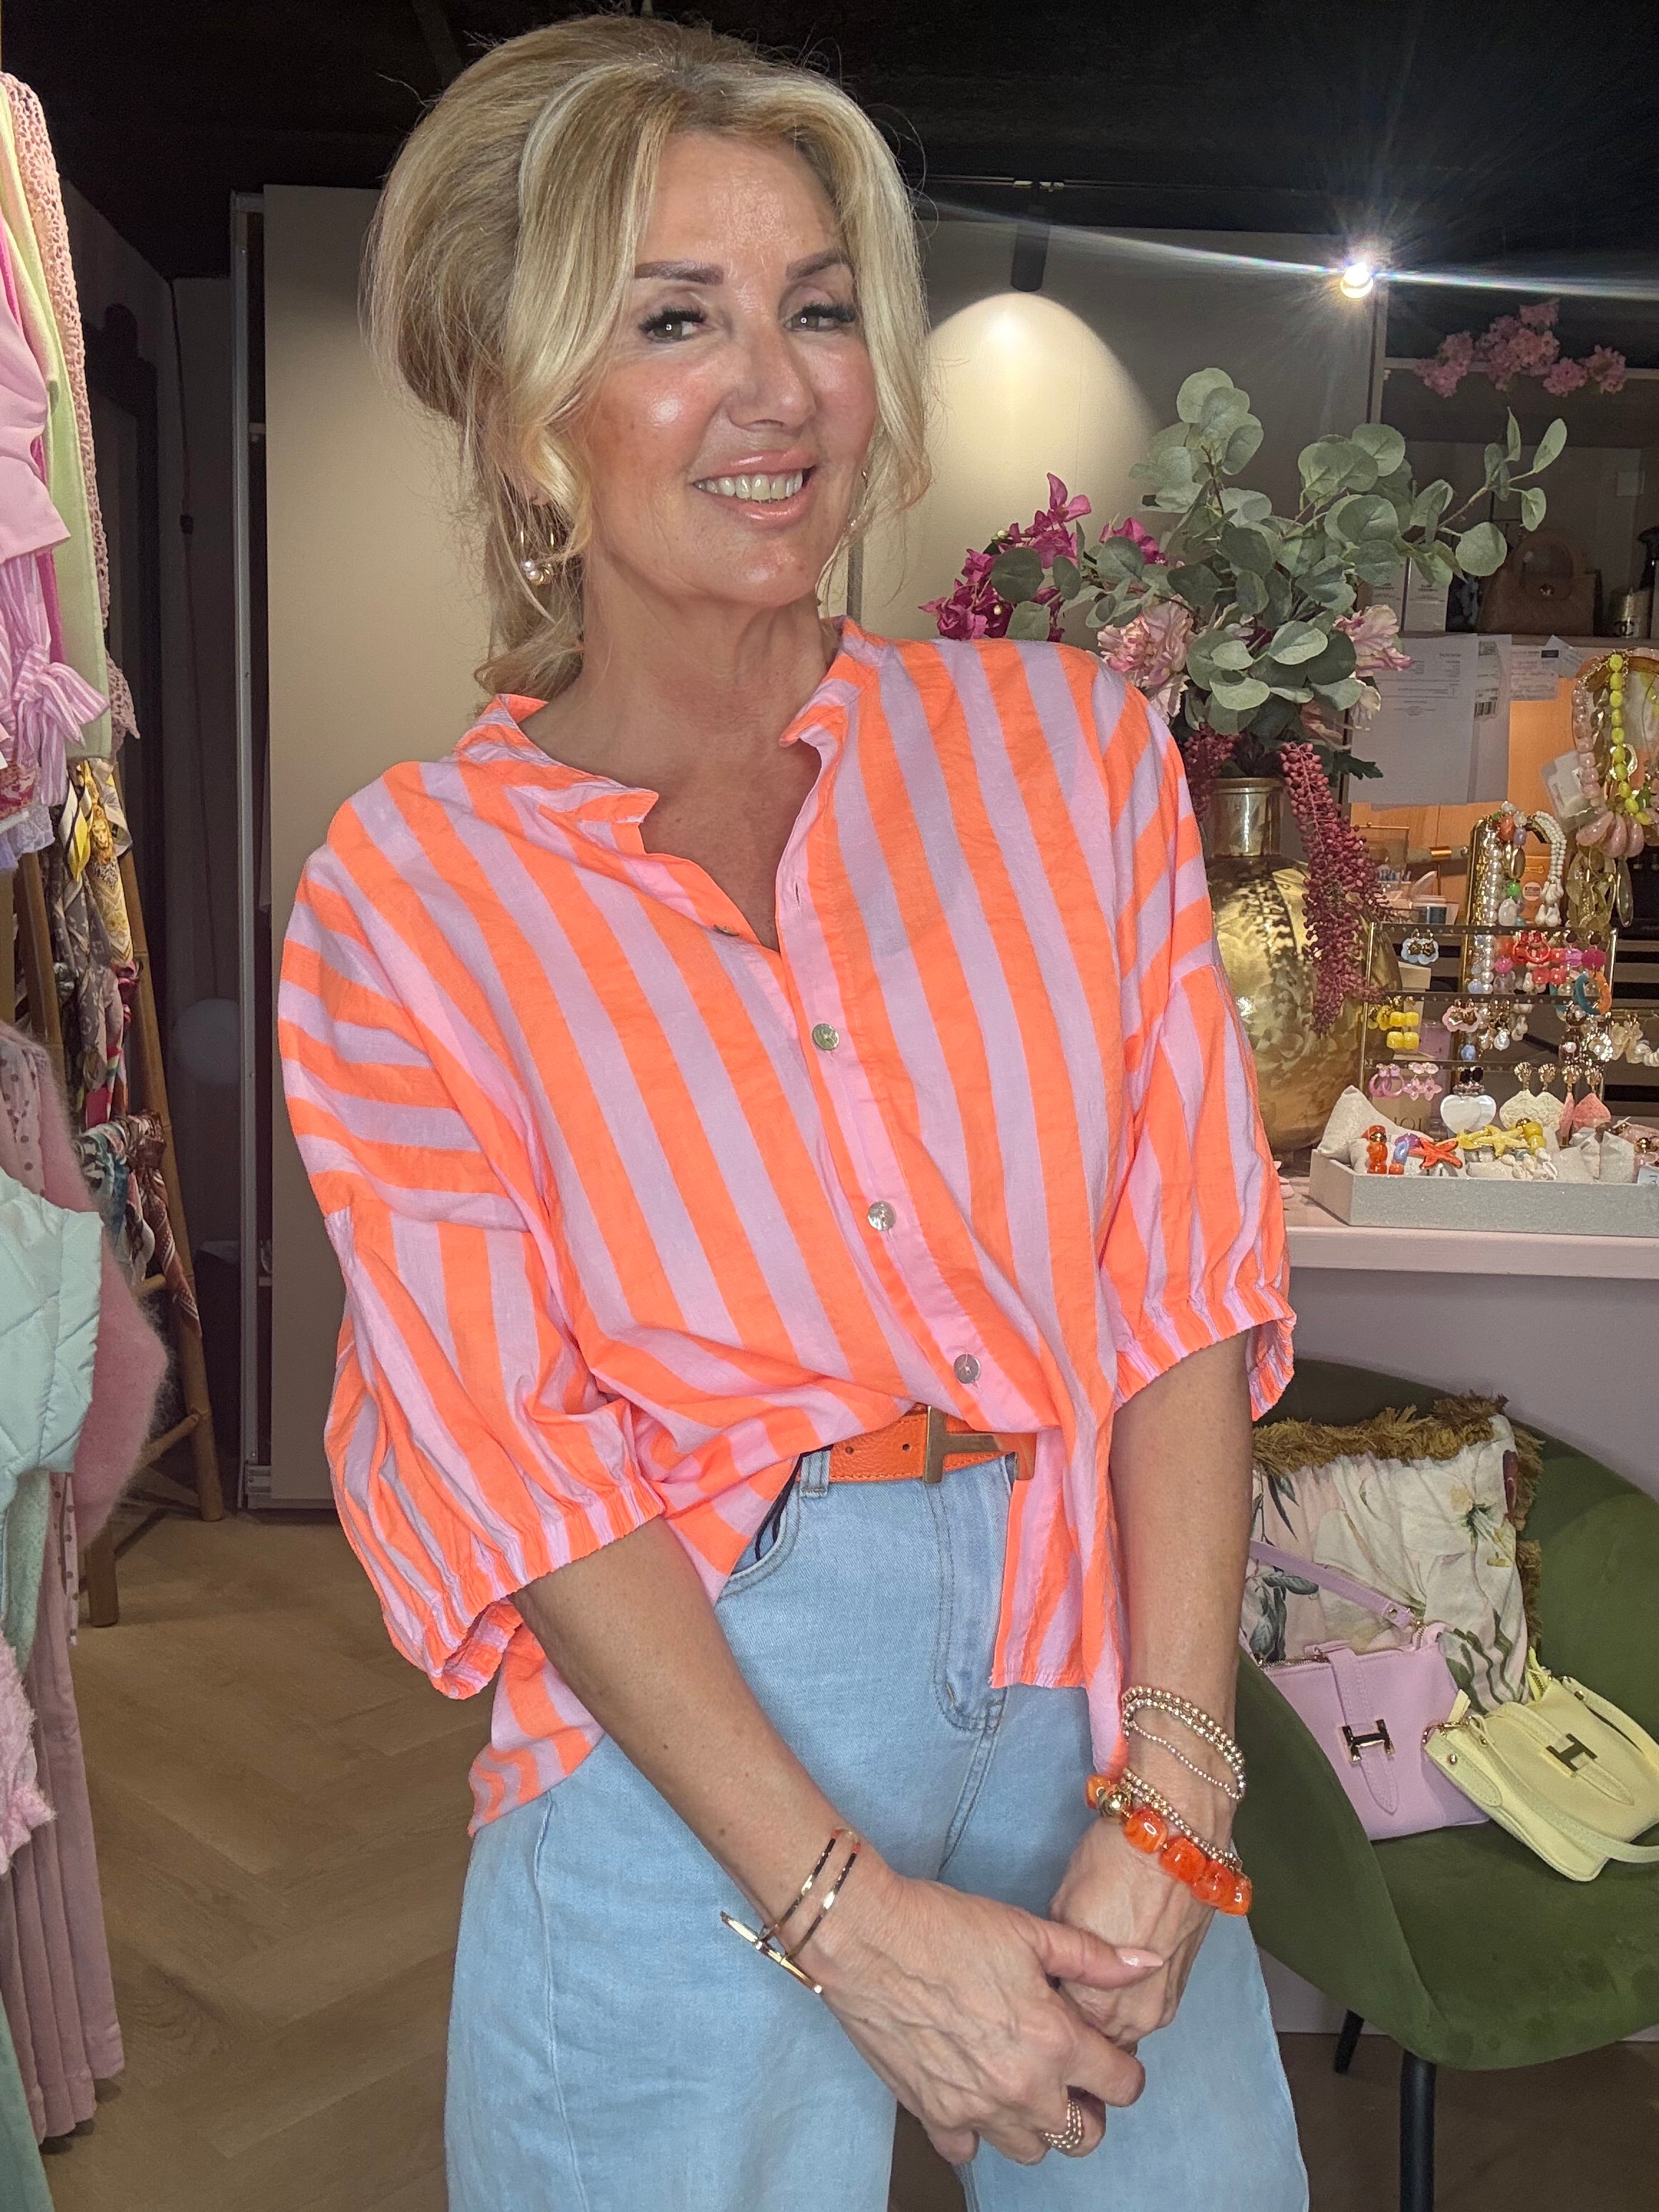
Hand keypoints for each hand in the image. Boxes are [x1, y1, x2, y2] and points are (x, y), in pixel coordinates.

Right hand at [809, 1848, 1160, 2166]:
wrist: (869, 1939)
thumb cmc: (947, 1927)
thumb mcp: (1030, 1930)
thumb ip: (1094, 1956)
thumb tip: (1145, 1964)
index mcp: (1055, 2041)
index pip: (1122, 2085)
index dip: (1126, 2071)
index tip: (1112, 2057)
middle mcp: (1022, 2088)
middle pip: (1083, 2136)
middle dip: (1089, 2110)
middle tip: (1073, 2077)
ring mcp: (976, 2108)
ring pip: (1031, 2152)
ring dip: (1037, 2125)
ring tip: (1025, 2085)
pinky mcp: (932, 2113)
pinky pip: (966, 2149)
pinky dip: (975, 2132)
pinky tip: (973, 2094)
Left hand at [1049, 1813, 1214, 2050]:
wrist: (1176, 1837)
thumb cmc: (1111, 1865)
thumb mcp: (1062, 1912)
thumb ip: (1059, 1958)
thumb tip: (1053, 1975)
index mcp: (1095, 2005)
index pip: (1061, 2033)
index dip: (1047, 2013)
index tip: (1034, 1999)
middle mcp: (1133, 2017)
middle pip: (1095, 2037)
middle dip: (1077, 2020)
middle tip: (1059, 1990)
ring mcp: (1163, 2005)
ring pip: (1123, 2027)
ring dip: (1106, 2013)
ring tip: (1088, 1979)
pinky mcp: (1182, 1987)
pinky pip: (1146, 2006)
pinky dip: (1130, 1996)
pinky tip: (1117, 1969)